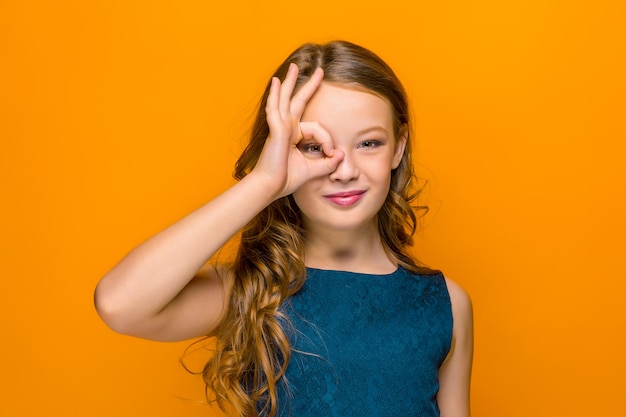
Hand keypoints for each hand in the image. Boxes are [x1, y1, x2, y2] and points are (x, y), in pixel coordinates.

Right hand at [252, 63, 343, 198]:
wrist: (270, 187)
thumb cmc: (286, 179)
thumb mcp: (314, 169)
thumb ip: (327, 162)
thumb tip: (340, 154)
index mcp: (294, 135)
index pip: (317, 127)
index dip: (328, 139)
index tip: (331, 153)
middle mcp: (286, 127)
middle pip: (297, 101)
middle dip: (308, 85)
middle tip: (319, 71)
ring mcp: (280, 126)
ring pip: (286, 99)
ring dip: (289, 82)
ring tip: (293, 67)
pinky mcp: (275, 129)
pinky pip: (276, 109)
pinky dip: (275, 95)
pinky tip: (275, 82)